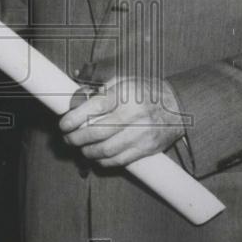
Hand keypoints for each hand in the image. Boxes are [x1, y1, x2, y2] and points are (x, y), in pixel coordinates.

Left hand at [59, 76, 185, 167]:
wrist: (178, 106)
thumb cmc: (145, 91)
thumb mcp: (124, 80)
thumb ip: (100, 89)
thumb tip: (76, 99)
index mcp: (126, 94)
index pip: (94, 108)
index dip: (74, 118)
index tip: (63, 124)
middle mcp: (134, 114)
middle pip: (97, 132)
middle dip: (77, 138)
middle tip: (68, 138)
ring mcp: (142, 133)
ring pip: (106, 149)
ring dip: (88, 151)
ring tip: (81, 147)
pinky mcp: (147, 148)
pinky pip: (120, 160)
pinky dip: (104, 161)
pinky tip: (97, 157)